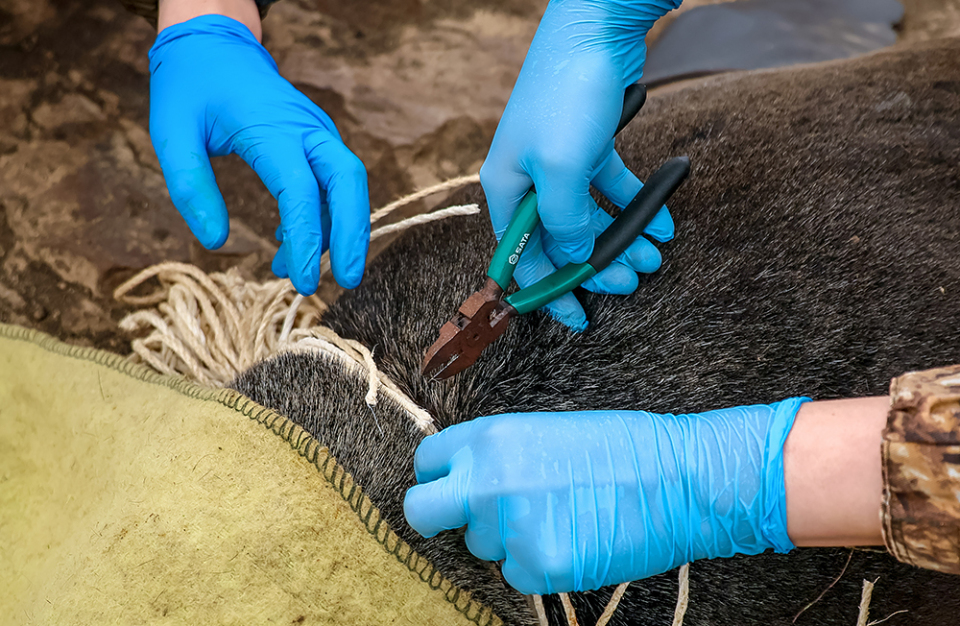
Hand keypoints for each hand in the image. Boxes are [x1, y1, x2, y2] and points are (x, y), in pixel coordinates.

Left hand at [149, 14, 369, 294]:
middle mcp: (306, 127)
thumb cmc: (191, 87)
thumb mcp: (172, 134)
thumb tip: (215, 241)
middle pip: (348, 183)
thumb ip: (191, 187)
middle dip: (352, 235)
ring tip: (302, 269)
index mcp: (271, 126)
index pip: (301, 190)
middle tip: (345, 281)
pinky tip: (294, 238)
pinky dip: (327, 214)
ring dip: (339, 229)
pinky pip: (336, 179)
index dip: (306, 239)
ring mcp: (318, 130)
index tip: (302, 280)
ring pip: (348, 184)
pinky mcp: (319, 137)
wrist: (214, 42)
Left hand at [403, 399, 805, 594]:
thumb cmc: (620, 448)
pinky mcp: (537, 567)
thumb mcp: (544, 430)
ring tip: (556, 516)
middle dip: (438, 516)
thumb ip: (496, 453)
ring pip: (479, 546)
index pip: (426, 462)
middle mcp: (486, 481)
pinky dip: (537, 564)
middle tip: (472, 517)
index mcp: (489, 437)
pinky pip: (516, 573)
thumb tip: (464, 477)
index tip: (453, 485)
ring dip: (505, 538)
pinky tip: (573, 539)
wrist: (678, 479)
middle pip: (422, 511)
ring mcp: (509, 528)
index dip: (440, 476)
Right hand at [480, 0, 680, 330]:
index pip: (520, 257)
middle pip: (558, 240)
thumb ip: (565, 222)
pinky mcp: (589, 143)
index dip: (548, 291)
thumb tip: (575, 258)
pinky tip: (663, 224)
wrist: (596, 24)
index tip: (578, 320)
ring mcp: (559, 161)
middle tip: (633, 284)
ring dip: (621, 241)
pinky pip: (610, 188)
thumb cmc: (567, 94)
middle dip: (596, 267)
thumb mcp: (562, 169)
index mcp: (506, 189)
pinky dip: (634, 208)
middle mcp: (528, 179)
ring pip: (588, 217)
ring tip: (655, 258)